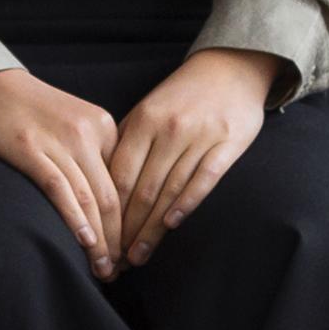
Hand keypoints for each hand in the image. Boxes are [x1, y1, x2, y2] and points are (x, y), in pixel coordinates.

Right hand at [0, 66, 123, 277]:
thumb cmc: (27, 110)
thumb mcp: (72, 125)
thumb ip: (92, 155)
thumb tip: (106, 204)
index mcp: (103, 126)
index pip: (125, 184)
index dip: (130, 223)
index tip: (128, 250)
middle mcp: (88, 132)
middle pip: (112, 196)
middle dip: (119, 239)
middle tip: (120, 271)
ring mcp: (59, 140)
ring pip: (90, 198)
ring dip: (100, 240)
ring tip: (104, 269)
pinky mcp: (29, 149)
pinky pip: (60, 190)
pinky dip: (75, 219)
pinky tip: (84, 242)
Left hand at [105, 49, 280, 261]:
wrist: (229, 69)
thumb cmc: (182, 96)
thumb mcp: (148, 110)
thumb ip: (127, 142)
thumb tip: (100, 183)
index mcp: (144, 121)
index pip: (119, 175)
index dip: (107, 211)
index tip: (100, 238)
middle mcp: (169, 129)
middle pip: (142, 189)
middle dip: (126, 230)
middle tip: (116, 260)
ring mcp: (199, 137)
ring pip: (169, 191)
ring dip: (152, 228)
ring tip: (139, 256)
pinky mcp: (227, 144)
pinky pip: (204, 179)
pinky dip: (186, 203)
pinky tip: (171, 225)